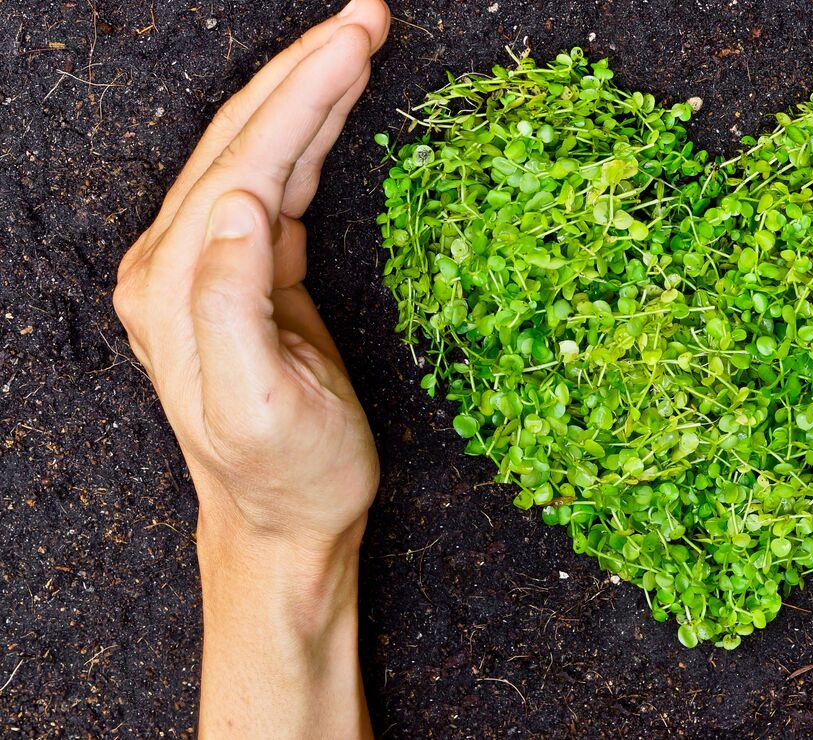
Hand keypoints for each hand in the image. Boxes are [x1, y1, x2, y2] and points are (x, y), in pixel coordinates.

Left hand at [112, 0, 390, 734]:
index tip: (359, 41)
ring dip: (309, 90)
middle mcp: (178, 262)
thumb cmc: (285, 472)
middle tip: (369, 15)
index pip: (244, 160)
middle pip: (242, 137)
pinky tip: (336, 104)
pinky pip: (277, 181)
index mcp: (176, 284)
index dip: (302, 95)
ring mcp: (209, 264)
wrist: (284, 522)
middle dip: (306, 69)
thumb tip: (240, 206)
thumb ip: (231, 301)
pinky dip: (310, 134)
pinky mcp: (248, 274)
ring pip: (259, 149)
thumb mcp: (257, 402)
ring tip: (360, 39)